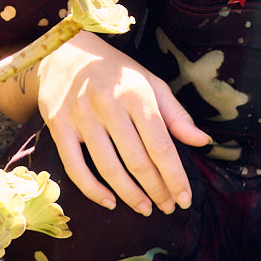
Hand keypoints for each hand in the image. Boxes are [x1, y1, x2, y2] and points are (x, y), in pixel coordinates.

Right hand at [36, 31, 211, 214]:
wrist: (66, 52)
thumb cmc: (117, 72)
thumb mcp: (151, 84)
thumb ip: (176, 115)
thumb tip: (202, 142)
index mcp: (137, 94)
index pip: (161, 145)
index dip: (175, 176)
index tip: (185, 198)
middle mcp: (109, 106)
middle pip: (137, 160)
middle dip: (156, 189)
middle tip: (168, 207)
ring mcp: (81, 117)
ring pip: (108, 167)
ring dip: (129, 194)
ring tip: (145, 208)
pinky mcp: (58, 127)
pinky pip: (75, 167)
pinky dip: (92, 189)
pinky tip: (109, 202)